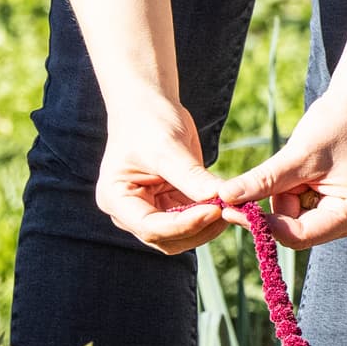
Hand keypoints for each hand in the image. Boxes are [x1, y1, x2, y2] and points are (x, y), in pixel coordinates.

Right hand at [95, 105, 227, 254]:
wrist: (148, 106)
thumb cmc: (148, 121)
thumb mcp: (167, 147)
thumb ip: (191, 176)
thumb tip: (221, 198)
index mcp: (116, 198)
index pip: (150, 227)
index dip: (184, 225)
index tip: (214, 210)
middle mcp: (129, 212)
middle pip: (166, 239)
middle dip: (198, 228)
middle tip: (228, 209)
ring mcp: (150, 212)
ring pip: (182, 236)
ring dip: (207, 226)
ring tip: (230, 205)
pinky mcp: (169, 206)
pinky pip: (192, 221)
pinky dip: (210, 216)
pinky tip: (227, 202)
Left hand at [226, 82, 346, 249]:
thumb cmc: (337, 124)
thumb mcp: (298, 154)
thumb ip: (263, 180)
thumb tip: (225, 197)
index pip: (298, 235)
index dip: (262, 225)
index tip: (229, 208)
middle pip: (293, 229)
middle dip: (274, 204)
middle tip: (256, 177)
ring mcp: (342, 216)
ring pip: (291, 218)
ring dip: (281, 194)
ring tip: (296, 162)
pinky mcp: (331, 207)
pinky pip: (297, 207)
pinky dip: (288, 190)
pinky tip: (298, 168)